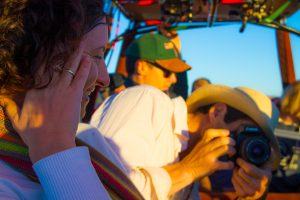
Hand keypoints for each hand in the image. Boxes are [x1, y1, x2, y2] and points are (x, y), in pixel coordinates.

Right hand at [0, 43, 90, 162]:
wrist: (51, 144)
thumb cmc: (35, 135)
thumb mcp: (17, 121)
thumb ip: (9, 108)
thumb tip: (2, 100)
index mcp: (32, 92)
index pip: (38, 72)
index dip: (45, 61)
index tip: (49, 53)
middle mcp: (46, 87)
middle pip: (54, 66)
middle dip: (61, 54)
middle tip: (68, 43)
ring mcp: (60, 89)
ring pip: (68, 68)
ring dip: (76, 56)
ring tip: (81, 46)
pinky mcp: (73, 94)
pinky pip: (80, 76)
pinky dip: (84, 67)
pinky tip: (88, 59)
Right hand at [180, 129, 235, 179]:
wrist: (185, 170)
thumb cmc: (193, 159)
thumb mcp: (198, 147)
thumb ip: (206, 143)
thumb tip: (220, 140)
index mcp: (202, 142)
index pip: (210, 132)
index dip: (221, 131)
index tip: (227, 133)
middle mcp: (205, 147)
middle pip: (222, 140)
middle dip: (231, 141)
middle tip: (234, 144)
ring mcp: (209, 156)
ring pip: (226, 149)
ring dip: (233, 150)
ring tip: (233, 153)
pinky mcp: (212, 166)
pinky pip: (226, 163)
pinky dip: (231, 164)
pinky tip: (230, 165)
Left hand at [232, 148, 274, 198]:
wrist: (258, 193)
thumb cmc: (261, 176)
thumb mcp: (266, 167)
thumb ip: (269, 157)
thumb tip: (272, 148)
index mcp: (265, 177)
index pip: (250, 169)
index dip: (242, 163)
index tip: (238, 159)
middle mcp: (259, 187)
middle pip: (241, 173)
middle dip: (238, 167)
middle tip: (238, 165)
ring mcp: (251, 192)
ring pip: (236, 177)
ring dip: (235, 172)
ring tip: (239, 170)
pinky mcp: (243, 195)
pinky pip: (233, 182)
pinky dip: (234, 178)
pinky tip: (238, 177)